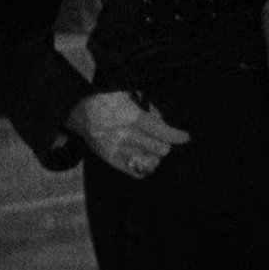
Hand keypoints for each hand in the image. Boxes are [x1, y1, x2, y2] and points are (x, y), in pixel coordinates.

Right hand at [66, 91, 189, 178]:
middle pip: (161, 149)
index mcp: (131, 118)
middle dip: (165, 143)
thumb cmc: (111, 103)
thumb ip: (151, 111)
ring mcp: (118, 150)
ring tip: (151, 147)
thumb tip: (166, 125)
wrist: (83, 113)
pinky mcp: (112, 160)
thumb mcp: (132, 98)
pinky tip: (145, 157)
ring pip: (152, 162)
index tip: (185, 137)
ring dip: (156, 155)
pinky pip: (138, 171)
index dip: (177, 135)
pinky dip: (146, 166)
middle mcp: (125, 135)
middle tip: (161, 138)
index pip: (161, 131)